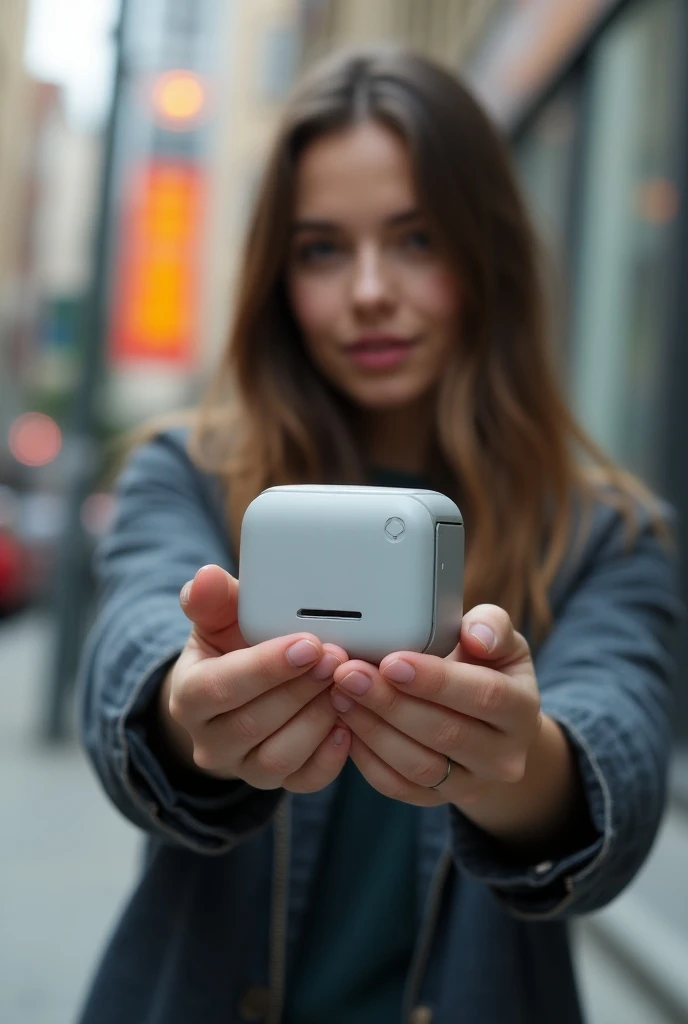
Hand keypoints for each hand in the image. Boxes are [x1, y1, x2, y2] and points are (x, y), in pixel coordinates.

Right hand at [159, 564, 350, 790]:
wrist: (238, 691)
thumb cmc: (232, 647)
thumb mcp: (218, 618)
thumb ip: (214, 599)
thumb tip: (206, 577)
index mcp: (189, 695)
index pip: (220, 687)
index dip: (266, 667)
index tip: (309, 643)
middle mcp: (210, 741)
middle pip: (252, 724)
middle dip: (301, 689)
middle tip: (338, 657)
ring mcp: (243, 768)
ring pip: (279, 758)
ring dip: (318, 719)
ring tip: (345, 685)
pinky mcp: (277, 783)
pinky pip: (304, 781)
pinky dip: (331, 755)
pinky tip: (349, 723)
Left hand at [329, 605, 583, 851]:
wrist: (489, 725)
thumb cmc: (487, 668)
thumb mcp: (501, 640)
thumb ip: (492, 627)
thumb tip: (476, 635)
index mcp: (523, 710)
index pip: (484, 696)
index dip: (436, 681)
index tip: (391, 661)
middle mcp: (504, 756)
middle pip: (445, 733)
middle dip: (391, 702)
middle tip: (349, 674)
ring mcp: (471, 785)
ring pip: (418, 766)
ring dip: (372, 729)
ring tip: (340, 694)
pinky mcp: (435, 800)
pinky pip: (397, 786)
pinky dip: (366, 757)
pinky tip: (345, 723)